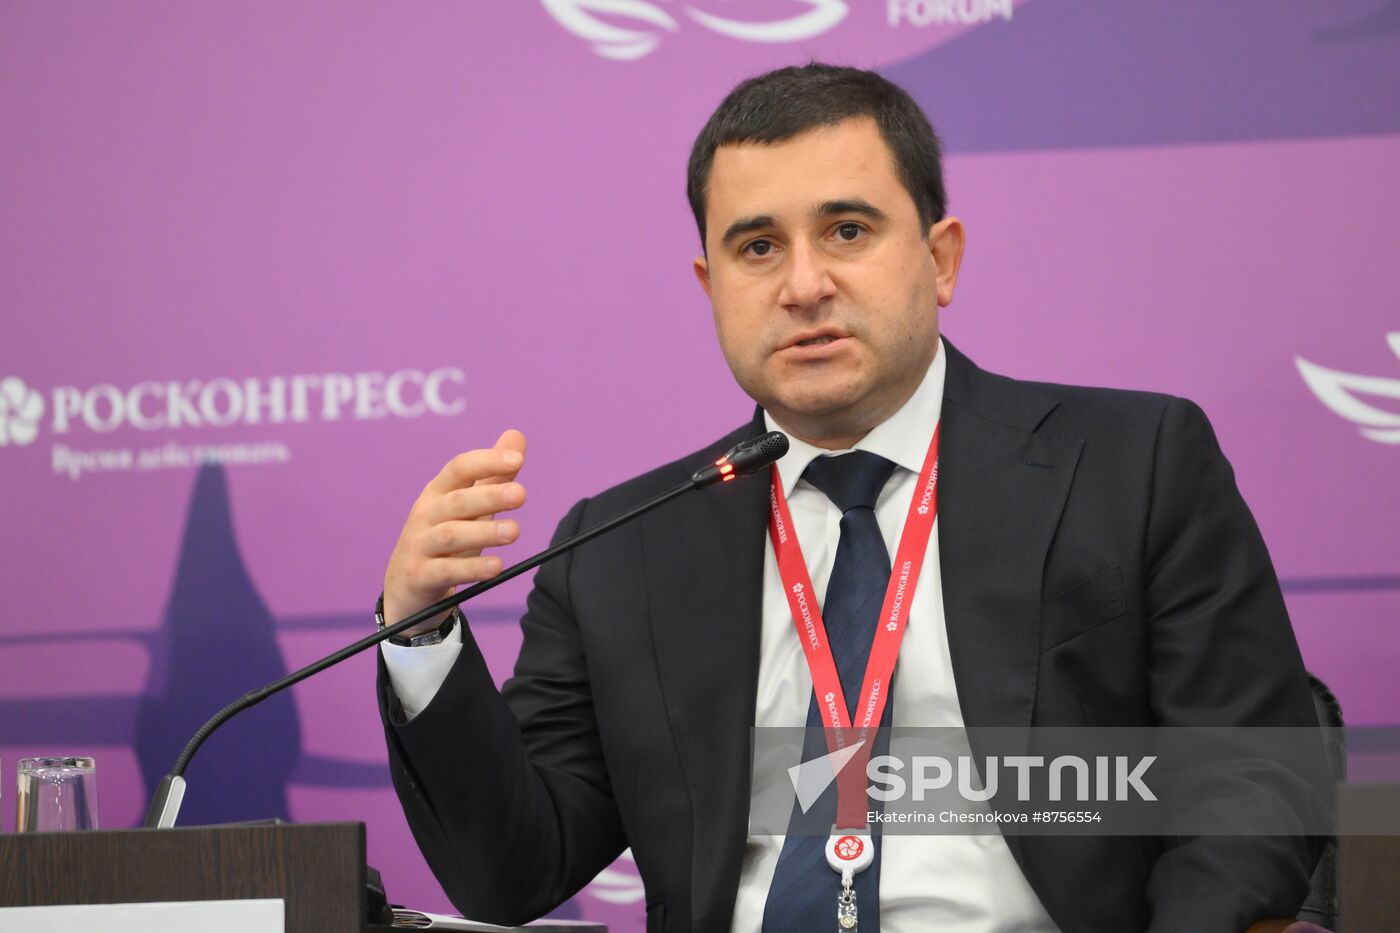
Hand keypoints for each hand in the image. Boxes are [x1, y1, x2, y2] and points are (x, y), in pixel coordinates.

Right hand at [383, 429, 527, 634]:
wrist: (407, 587)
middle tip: (521, 494)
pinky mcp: (420, 576)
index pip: (459, 469)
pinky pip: (446, 571)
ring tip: (514, 531)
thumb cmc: (444, 540)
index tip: (518, 459)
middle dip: (489, 496)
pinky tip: (496, 567)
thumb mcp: (469, 508)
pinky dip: (471, 569)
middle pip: (457, 501)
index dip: (486, 461)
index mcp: (438, 493)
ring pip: (451, 535)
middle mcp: (425, 514)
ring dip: (483, 532)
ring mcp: (419, 545)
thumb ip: (493, 475)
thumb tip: (517, 436)